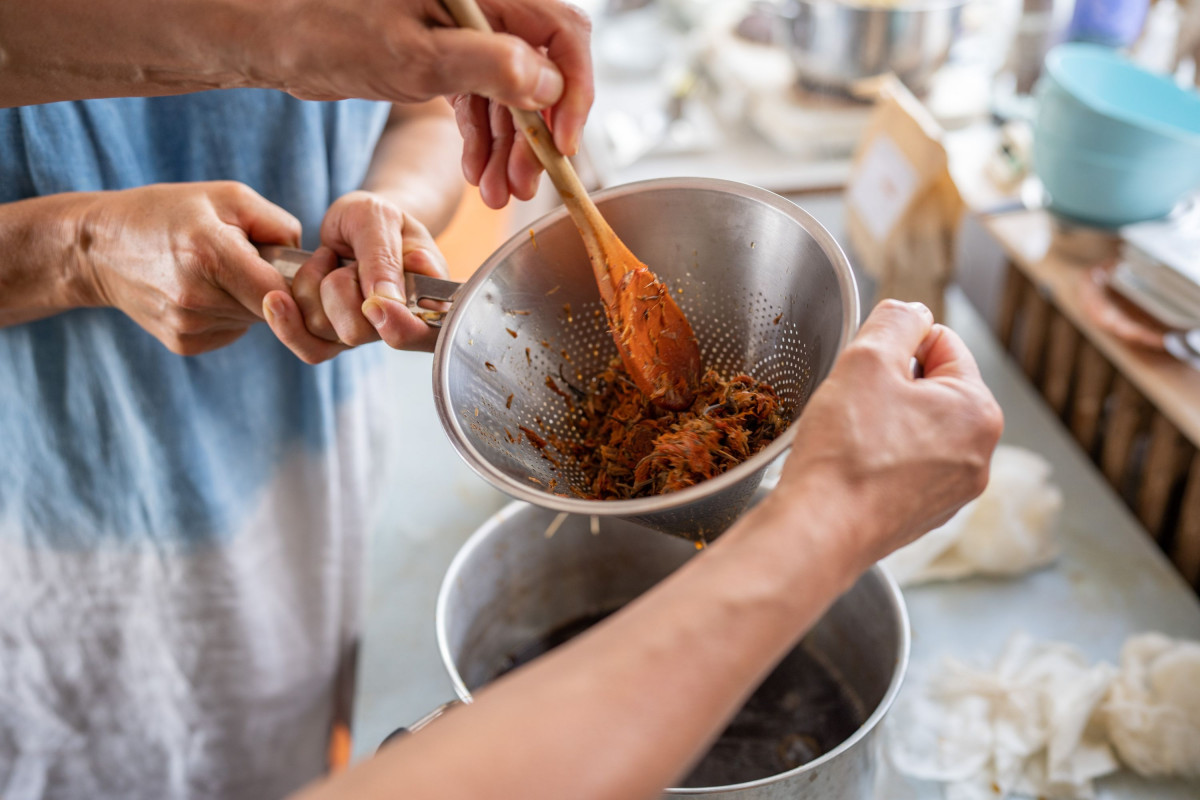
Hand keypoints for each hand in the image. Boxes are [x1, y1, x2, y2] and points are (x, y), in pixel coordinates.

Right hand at [77, 181, 298, 354]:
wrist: (99, 248)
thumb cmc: (168, 212)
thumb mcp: (227, 197)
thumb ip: (278, 225)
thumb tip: (307, 262)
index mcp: (210, 255)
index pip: (281, 293)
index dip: (299, 284)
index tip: (297, 269)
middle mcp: (197, 298)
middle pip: (272, 309)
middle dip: (274, 287)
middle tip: (254, 260)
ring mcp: (189, 326)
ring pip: (254, 322)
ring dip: (251, 300)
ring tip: (222, 272)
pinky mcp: (184, 344)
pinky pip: (232, 331)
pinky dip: (230, 313)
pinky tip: (205, 291)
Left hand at [263, 191, 449, 362]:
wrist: (356, 223)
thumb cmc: (377, 217)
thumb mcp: (379, 217)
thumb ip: (383, 256)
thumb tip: (387, 302)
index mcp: (430, 300)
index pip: (423, 334)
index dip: (398, 325)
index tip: (375, 300)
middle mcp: (401, 326)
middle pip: (360, 332)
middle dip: (340, 288)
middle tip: (349, 261)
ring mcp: (366, 335)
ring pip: (326, 332)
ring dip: (315, 288)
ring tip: (330, 262)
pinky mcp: (334, 341)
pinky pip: (307, 346)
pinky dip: (288, 318)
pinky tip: (282, 297)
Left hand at [268, 0, 592, 208]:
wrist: (279, 36)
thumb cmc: (331, 32)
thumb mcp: (413, 55)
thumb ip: (488, 66)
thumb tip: (548, 84)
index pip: (563, 34)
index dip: (573, 92)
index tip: (562, 145)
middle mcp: (484, 5)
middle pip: (542, 70)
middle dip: (537, 134)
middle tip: (525, 184)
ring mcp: (468, 31)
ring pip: (514, 92)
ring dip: (511, 146)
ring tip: (500, 193)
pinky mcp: (448, 54)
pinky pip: (485, 98)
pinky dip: (485, 138)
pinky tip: (479, 171)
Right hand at [772, 300, 1003, 570]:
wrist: (820, 531)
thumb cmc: (846, 449)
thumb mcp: (866, 359)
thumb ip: (897, 320)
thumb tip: (914, 312)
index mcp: (979, 411)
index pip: (942, 343)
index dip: (896, 345)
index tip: (864, 370)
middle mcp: (979, 455)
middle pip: (930, 389)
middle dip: (890, 388)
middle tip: (853, 405)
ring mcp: (952, 492)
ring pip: (915, 430)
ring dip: (883, 423)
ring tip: (849, 440)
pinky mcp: (922, 517)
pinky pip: (902, 468)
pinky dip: (877, 461)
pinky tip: (851, 468)